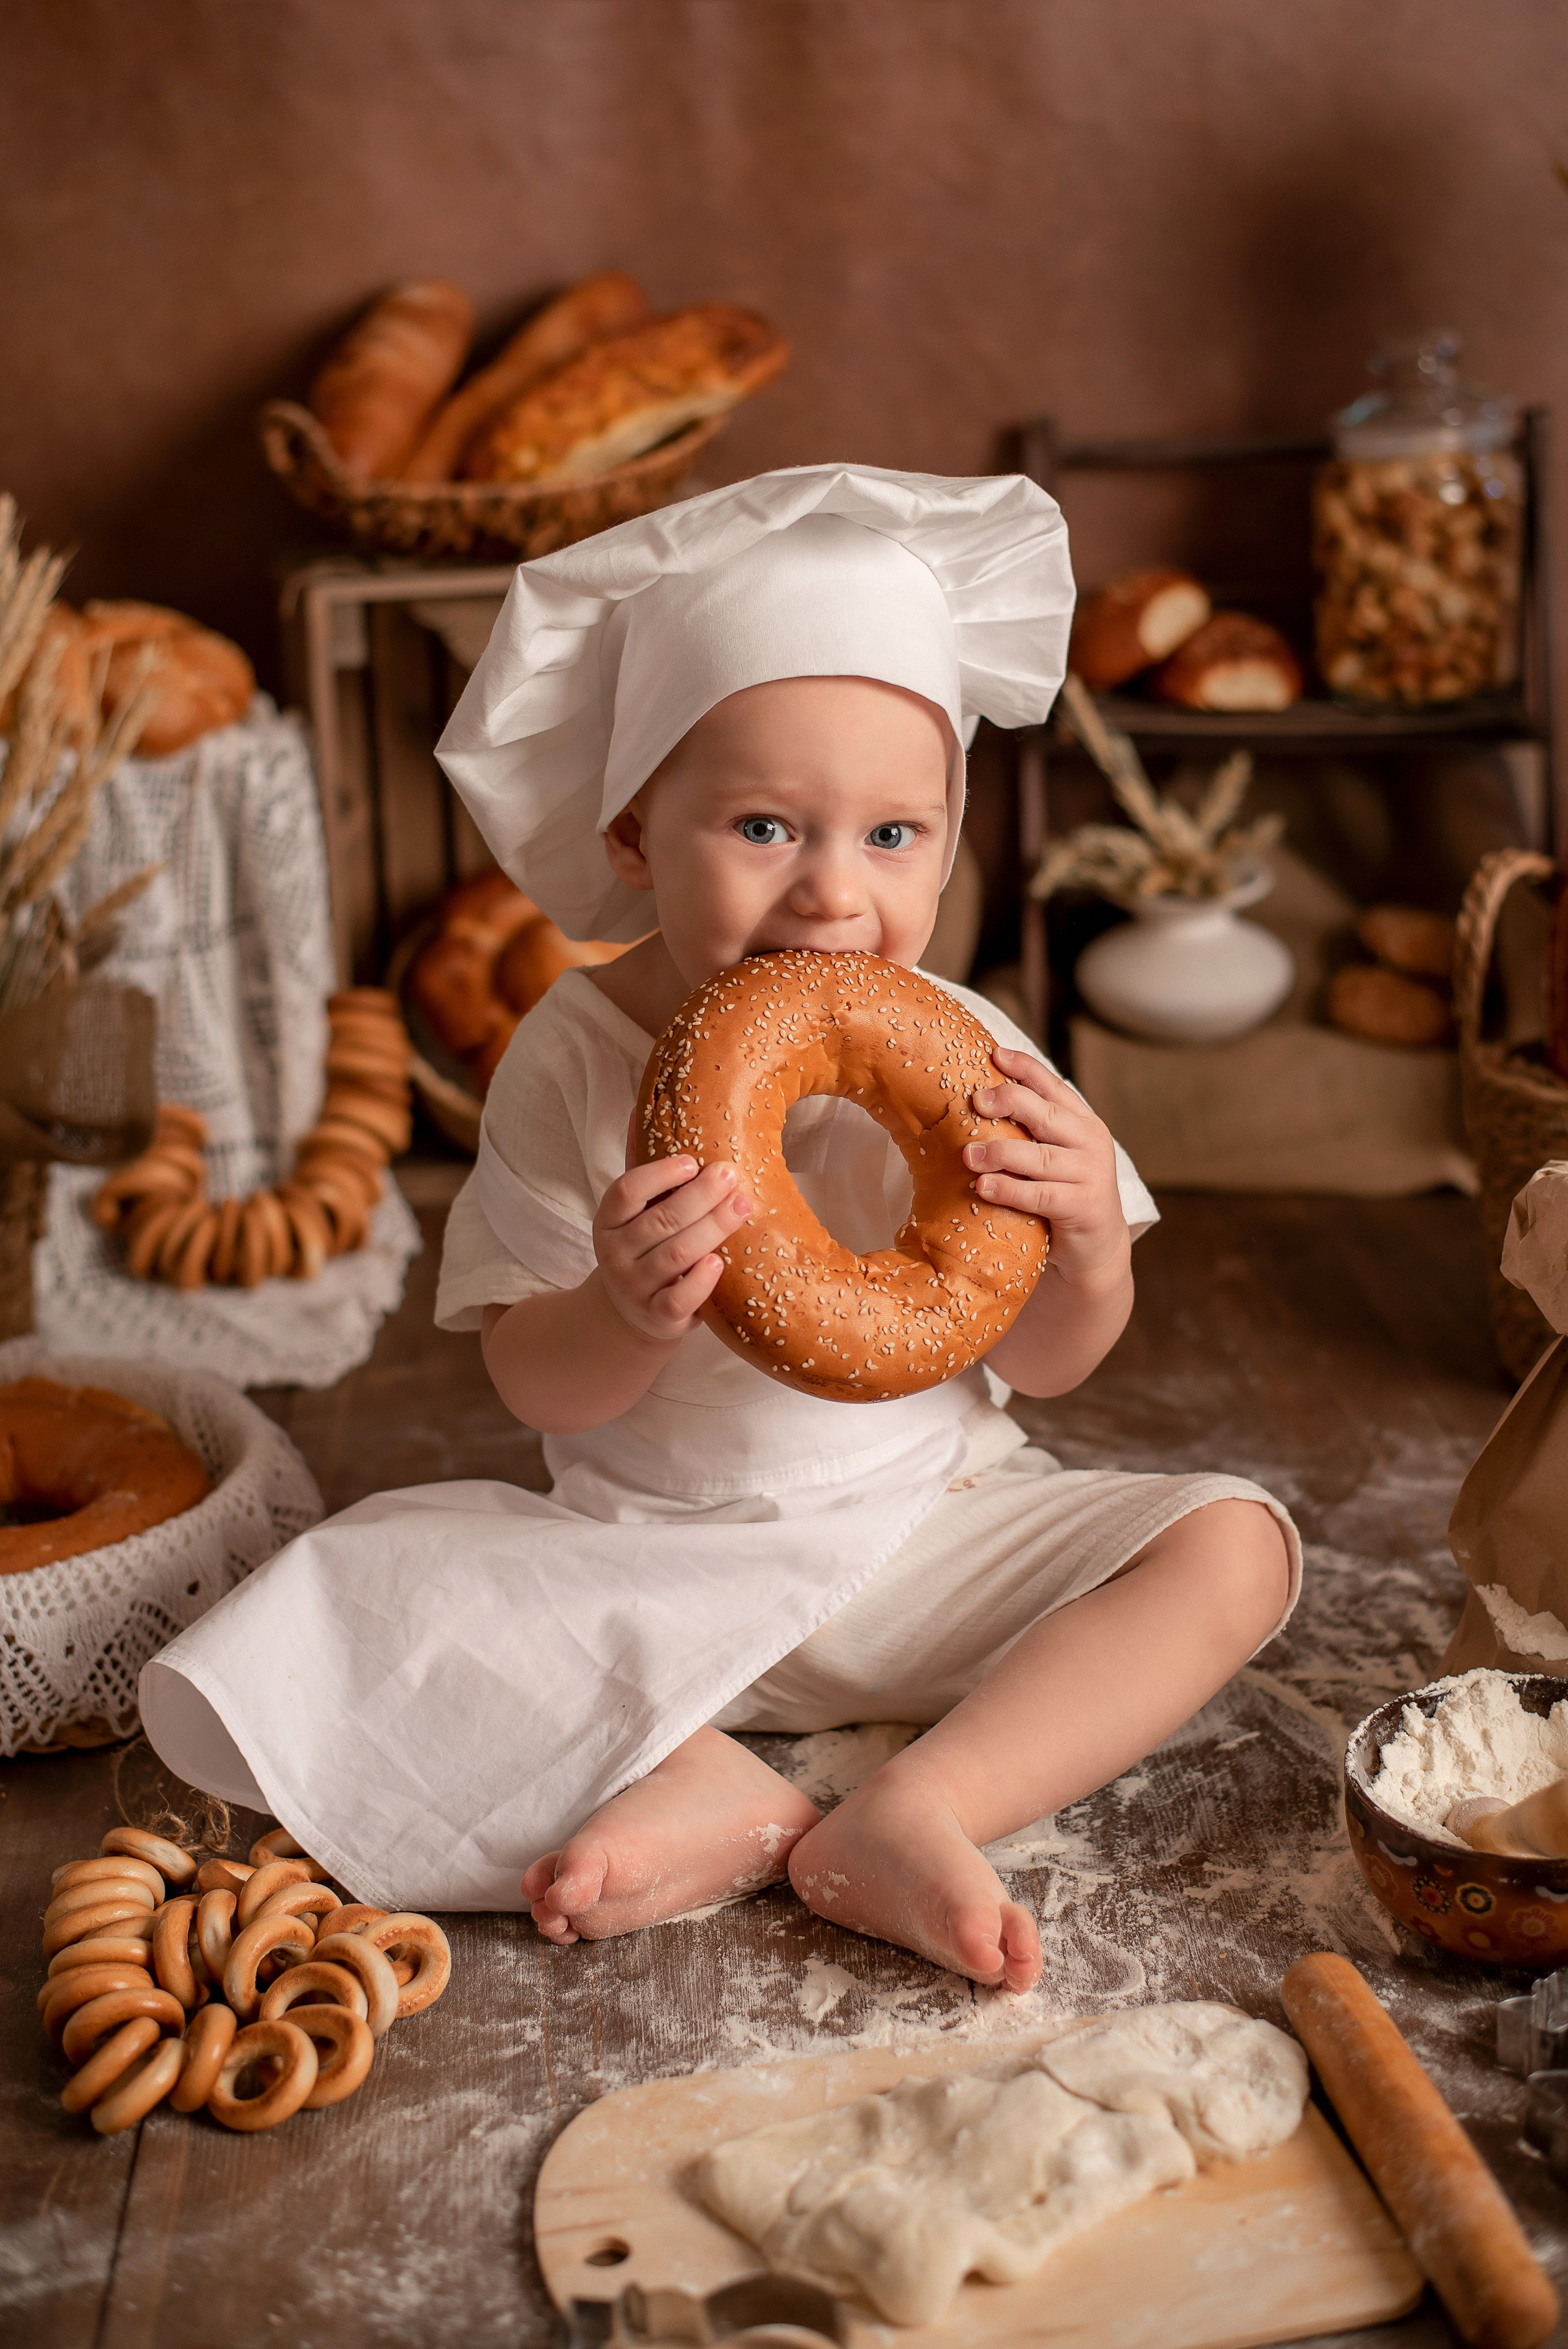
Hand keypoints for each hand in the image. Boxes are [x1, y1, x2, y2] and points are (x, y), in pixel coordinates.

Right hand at [593, 1154, 752, 1343]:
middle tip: (730, 1175)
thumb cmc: (645, 1249)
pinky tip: (719, 1261)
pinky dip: (701, 1280)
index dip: (659, 1174)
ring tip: (741, 1206)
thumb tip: (644, 1118)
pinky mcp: (657, 1317)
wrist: (633, 1311)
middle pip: (661, 1221)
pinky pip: (679, 1298)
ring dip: (712, 1228)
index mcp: (608, 1222)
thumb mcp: (636, 1216)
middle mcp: (615, 1255)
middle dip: (701, 1195)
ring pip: (675, 1255)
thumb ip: (645, 1177)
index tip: (693, 1161)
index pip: (626, 1192)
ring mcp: (634, 1288)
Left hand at [966, 1047, 1128, 1281]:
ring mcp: (1091, 1174)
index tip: (995, 1054)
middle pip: (1047, 1114)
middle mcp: (1091, 1141)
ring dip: (1001, 1153)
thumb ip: (1029, 1132)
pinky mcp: (1084, 1206)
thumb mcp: (1052, 1155)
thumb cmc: (1062, 1193)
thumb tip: (974, 1104)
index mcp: (1083, 1121)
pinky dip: (1010, 1189)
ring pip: (1041, 1157)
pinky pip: (1040, 1194)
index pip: (1053, 1086)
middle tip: (976, 1101)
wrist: (1096, 1246)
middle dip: (1010, 1103)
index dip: (1025, 1068)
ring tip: (969, 1155)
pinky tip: (984, 1187)